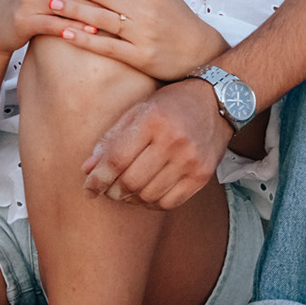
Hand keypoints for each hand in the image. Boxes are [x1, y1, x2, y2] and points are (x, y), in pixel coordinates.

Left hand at [47, 0, 228, 81]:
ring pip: (101, 18)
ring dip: (73, 9)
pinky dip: (84, 39)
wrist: (199, 52)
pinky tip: (65, 32)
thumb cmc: (177, 18)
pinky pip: (106, 46)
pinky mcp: (139, 57)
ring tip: (51, 1)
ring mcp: (142, 34)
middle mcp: (147, 9)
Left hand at [82, 78, 231, 208]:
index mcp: (152, 120)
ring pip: (149, 196)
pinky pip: (170, 203)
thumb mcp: (138, 110)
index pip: (117, 159)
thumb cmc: (171, 104)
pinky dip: (152, 204)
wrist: (217, 101)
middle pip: (131, 181)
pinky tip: (146, 194)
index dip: (98, 178)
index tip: (89, 188)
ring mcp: (191, 160)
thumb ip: (111, 139)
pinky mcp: (202, 175)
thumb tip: (88, 170)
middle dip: (113, 191)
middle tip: (108, 190)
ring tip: (126, 192)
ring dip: (131, 199)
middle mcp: (173, 141)